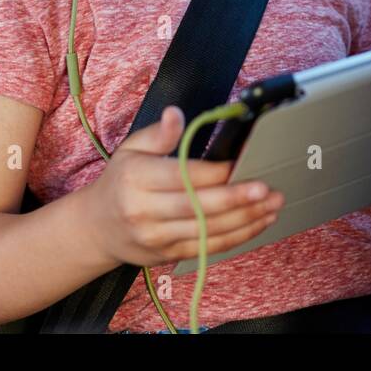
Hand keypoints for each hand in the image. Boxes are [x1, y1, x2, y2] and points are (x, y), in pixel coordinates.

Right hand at [84, 106, 284, 267]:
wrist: (96, 227)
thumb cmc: (121, 181)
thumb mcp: (130, 149)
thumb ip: (158, 134)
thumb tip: (176, 115)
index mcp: (137, 179)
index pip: (182, 176)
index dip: (214, 173)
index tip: (241, 164)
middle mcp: (145, 211)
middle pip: (198, 207)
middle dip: (237, 199)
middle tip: (268, 189)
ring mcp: (158, 237)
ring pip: (208, 231)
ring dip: (246, 220)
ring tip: (273, 206)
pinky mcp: (169, 255)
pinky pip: (208, 248)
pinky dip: (237, 237)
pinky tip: (258, 223)